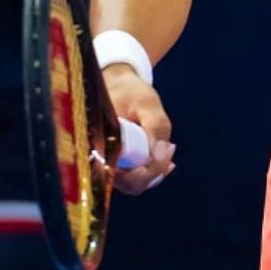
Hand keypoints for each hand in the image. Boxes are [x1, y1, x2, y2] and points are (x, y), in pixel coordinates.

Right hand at [102, 66, 175, 194]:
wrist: (119, 84)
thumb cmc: (129, 92)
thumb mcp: (147, 103)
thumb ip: (156, 127)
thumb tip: (160, 155)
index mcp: (99, 148)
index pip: (124, 178)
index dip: (149, 171)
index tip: (168, 148)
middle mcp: (101, 160)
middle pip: (131, 185)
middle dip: (155, 171)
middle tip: (171, 148)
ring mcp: (110, 162)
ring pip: (135, 182)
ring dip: (155, 170)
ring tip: (169, 149)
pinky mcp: (119, 160)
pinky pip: (136, 174)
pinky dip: (153, 167)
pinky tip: (166, 153)